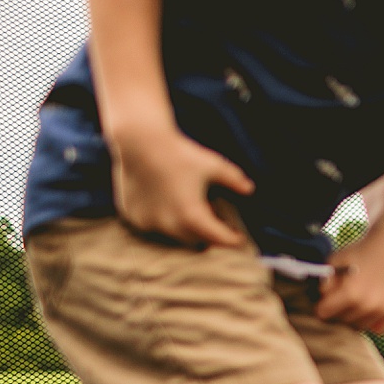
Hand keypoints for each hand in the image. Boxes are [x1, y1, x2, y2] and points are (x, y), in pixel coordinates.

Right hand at [110, 124, 253, 246]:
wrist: (139, 142)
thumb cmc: (180, 153)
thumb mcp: (213, 165)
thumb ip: (234, 180)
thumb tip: (250, 189)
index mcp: (191, 215)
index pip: (218, 239)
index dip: (232, 240)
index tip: (239, 239)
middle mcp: (168, 224)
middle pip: (196, 241)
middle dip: (208, 234)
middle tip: (217, 223)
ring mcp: (148, 222)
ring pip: (174, 236)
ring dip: (185, 229)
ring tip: (192, 211)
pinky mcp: (134, 216)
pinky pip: (154, 226)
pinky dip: (164, 221)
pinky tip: (168, 205)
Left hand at [315, 235, 383, 334]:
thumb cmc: (357, 254)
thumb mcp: (334, 262)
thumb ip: (324, 283)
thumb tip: (322, 299)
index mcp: (350, 294)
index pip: (323, 313)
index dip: (320, 306)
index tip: (323, 302)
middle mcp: (368, 305)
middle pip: (341, 322)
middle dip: (337, 313)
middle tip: (339, 301)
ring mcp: (383, 309)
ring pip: (359, 326)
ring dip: (354, 318)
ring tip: (354, 303)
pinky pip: (378, 328)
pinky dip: (372, 322)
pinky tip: (369, 308)